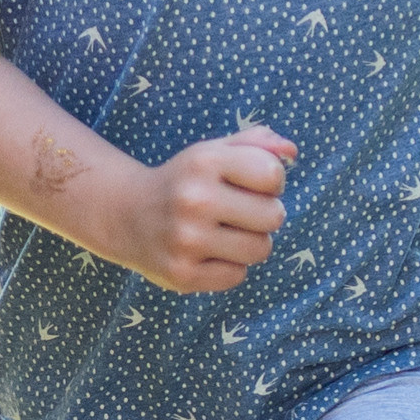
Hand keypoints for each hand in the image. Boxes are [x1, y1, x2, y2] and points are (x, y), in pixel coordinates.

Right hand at [119, 126, 294, 292]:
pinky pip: (238, 276)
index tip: (253, 184)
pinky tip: (208, 253)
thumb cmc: (186, 180)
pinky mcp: (182, 274)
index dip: (272, 181)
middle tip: (240, 212)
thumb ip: (258, 144)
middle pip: (274, 216)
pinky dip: (229, 266)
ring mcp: (186, 240)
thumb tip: (292, 151)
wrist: (127, 214)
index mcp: (204, 162)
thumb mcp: (214, 151)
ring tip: (227, 233)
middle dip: (265, 214)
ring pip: (260, 249)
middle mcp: (194, 199)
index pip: (273, 175)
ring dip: (251, 242)